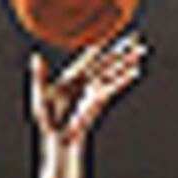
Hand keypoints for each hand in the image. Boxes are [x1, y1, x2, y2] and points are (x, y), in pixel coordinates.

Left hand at [31, 32, 146, 144]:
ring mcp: (94, 91)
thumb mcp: (40, 95)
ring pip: (113, 72)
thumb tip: (36, 56)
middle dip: (120, 50)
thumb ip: (39, 75)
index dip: (97, 47)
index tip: (106, 36)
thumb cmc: (48, 120)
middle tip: (134, 37)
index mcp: (71, 78)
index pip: (87, 58)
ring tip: (141, 51)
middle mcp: (85, 83)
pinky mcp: (99, 101)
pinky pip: (113, 87)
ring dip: (127, 61)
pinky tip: (135, 72)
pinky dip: (124, 79)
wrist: (58, 140)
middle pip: (105, 62)